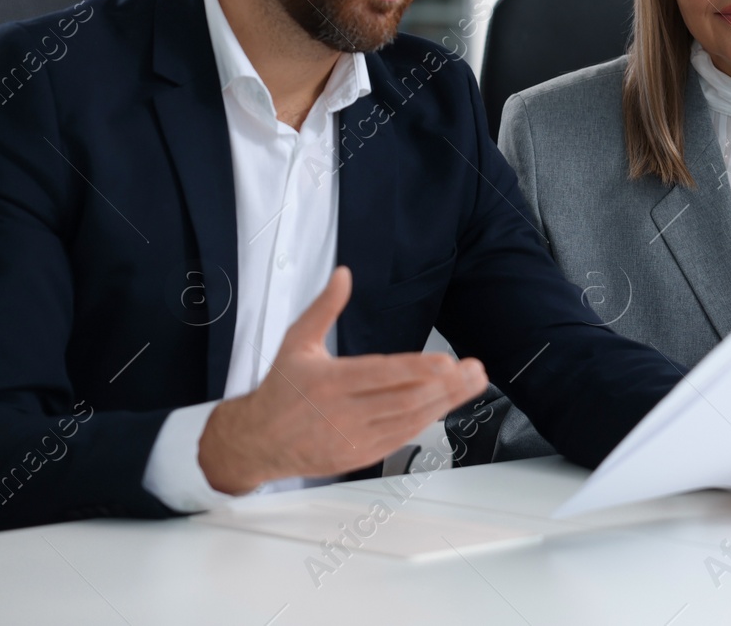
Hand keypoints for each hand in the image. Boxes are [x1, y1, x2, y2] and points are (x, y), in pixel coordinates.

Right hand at [198, 266, 488, 493]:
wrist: (256, 441)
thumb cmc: (280, 389)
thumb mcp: (296, 343)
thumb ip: (324, 308)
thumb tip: (343, 274)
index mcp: (327, 382)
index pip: (380, 374)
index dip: (416, 370)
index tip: (446, 362)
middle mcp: (342, 412)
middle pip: (403, 400)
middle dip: (444, 386)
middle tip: (473, 370)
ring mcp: (352, 438)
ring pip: (407, 421)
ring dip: (444, 403)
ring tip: (471, 383)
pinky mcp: (359, 456)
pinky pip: (400, 438)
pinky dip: (425, 421)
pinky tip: (445, 404)